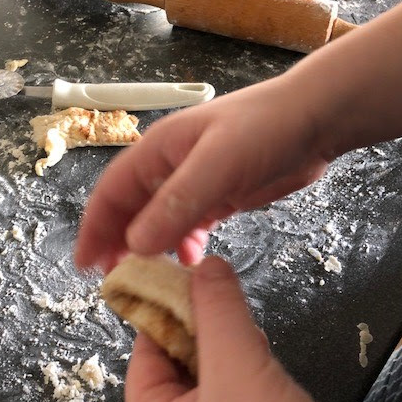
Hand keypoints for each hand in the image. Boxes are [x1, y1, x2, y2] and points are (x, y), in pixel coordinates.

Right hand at [75, 75, 328, 269]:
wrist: (316, 119)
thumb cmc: (264, 132)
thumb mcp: (218, 165)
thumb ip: (176, 203)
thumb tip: (134, 244)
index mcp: (158, 151)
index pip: (112, 192)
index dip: (94, 227)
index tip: (85, 265)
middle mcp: (170, 167)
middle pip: (132, 209)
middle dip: (120, 243)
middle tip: (118, 282)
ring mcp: (196, 182)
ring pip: (160, 220)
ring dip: (152, 248)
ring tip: (152, 279)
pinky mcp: (220, 196)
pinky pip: (191, 224)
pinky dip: (185, 244)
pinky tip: (190, 261)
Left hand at [125, 257, 401, 401]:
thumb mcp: (237, 369)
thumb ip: (218, 311)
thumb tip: (205, 265)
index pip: (144, 356)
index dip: (162, 313)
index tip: (182, 278)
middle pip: (178, 362)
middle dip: (201, 328)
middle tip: (219, 299)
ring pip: (214, 374)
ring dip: (230, 347)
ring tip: (246, 329)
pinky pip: (242, 390)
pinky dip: (251, 368)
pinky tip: (265, 356)